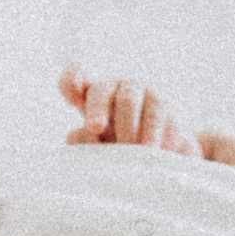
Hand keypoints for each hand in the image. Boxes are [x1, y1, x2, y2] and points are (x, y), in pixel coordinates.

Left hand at [59, 64, 203, 157]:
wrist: (163, 156)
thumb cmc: (122, 150)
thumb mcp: (99, 148)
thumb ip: (85, 142)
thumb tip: (84, 134)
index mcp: (92, 98)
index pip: (75, 80)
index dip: (70, 81)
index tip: (71, 98)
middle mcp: (115, 89)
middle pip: (100, 89)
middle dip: (96, 108)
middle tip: (95, 128)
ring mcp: (141, 92)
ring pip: (128, 100)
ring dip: (125, 126)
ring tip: (127, 149)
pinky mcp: (164, 103)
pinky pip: (155, 114)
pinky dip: (149, 134)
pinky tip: (148, 150)